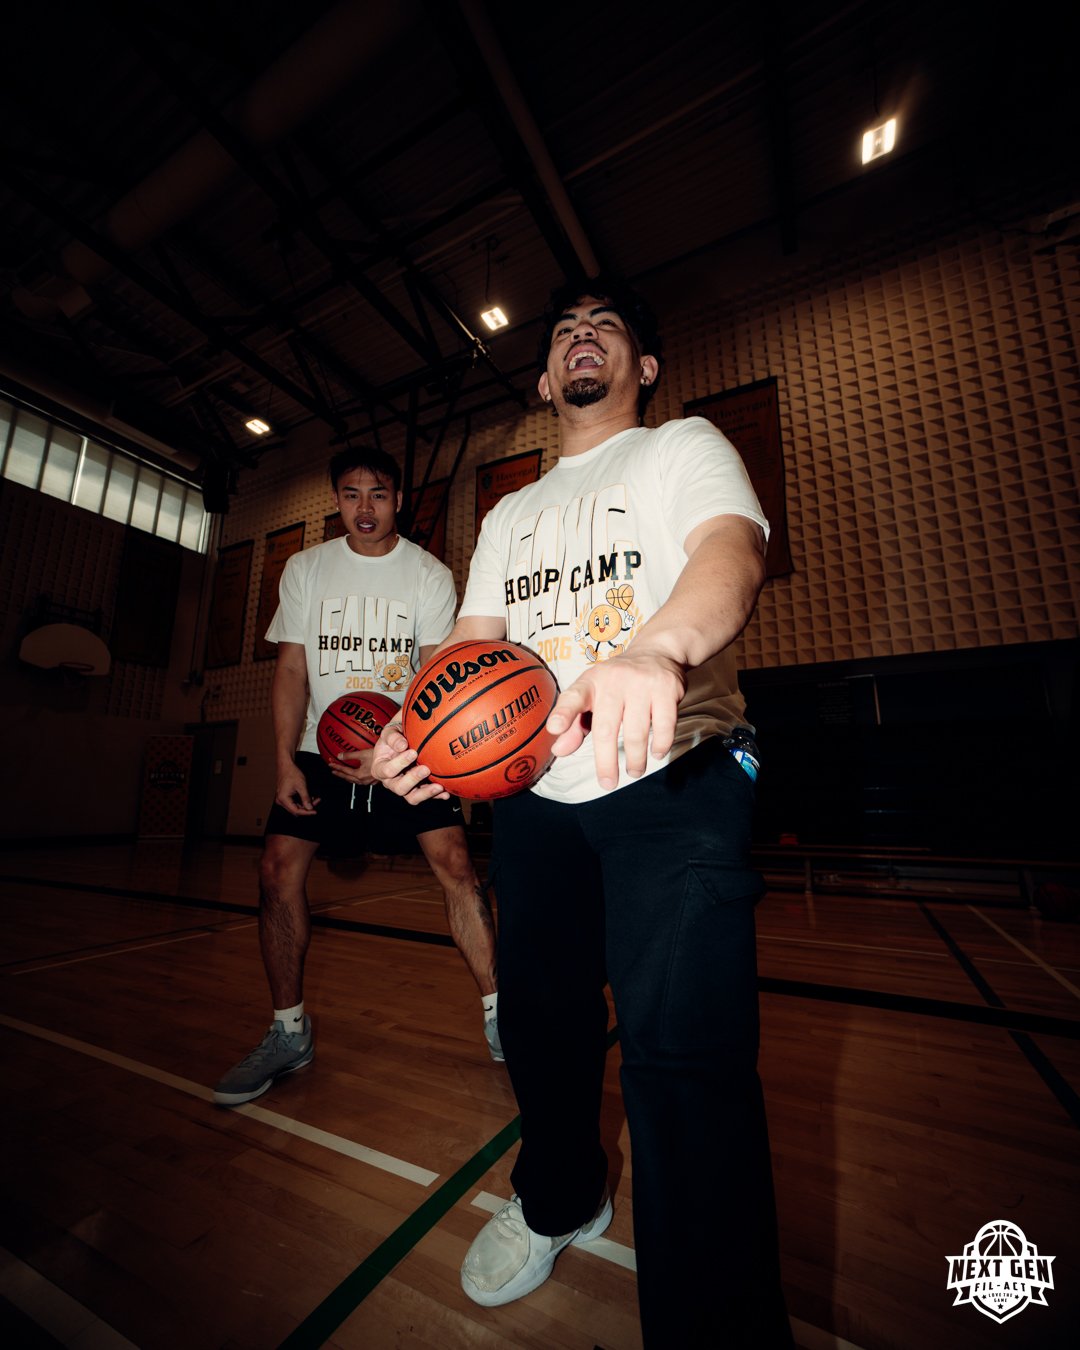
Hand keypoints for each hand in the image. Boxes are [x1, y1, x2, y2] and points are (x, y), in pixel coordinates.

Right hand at [275, 761, 319, 815]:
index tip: (315, 811)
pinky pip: (294, 802)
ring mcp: (282, 799)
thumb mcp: (301, 786)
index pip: (296, 811)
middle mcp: (281, 800)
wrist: (286, 765)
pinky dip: (302, 800)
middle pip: (296, 809)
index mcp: (283, 799)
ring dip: (306, 803)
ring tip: (315, 798)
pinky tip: (310, 797)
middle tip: (317, 801)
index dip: (307, 812)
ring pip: (296, 806)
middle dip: (307, 807)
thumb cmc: (291, 773)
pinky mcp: (285, 796)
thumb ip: (306, 798)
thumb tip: (310, 808)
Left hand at [328, 746, 375, 785]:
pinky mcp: (373, 781)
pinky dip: (355, 777)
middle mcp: (363, 780)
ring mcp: (369, 782)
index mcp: (359, 775)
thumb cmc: (379, 757)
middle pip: (348, 778)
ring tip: (342, 774)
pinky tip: (356, 775)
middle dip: (339, 774)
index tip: (330, 764)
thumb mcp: (363, 754)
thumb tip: (339, 756)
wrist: (393, 762)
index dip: (336, 767)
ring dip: (347, 777)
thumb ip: (350, 755)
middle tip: (333, 771)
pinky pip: (360, 780)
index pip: (344, 772)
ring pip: (354, 781)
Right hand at [370, 721, 449, 802]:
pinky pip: (427, 797)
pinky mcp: (418, 790)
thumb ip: (392, 737)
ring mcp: (405, 788)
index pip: (387, 770)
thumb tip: (402, 745)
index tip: (413, 752)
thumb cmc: (394, 737)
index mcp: (380, 768)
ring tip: (439, 786)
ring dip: (426, 793)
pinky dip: (437, 796)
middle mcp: (391, 781)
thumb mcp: (389, 732)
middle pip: (399, 788)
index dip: (400, 763)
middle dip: (413, 779)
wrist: (400, 743)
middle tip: (426, 769)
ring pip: (413, 798)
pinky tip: (446, 793)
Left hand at [546, 646, 685, 789]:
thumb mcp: (592, 695)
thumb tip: (559, 750)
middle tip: (607, 783)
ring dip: (636, 759)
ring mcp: (642, 683)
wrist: (657, 652)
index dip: (563, 713)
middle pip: (606, 728)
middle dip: (606, 762)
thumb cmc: (617, 682)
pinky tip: (655, 753)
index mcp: (591, 682)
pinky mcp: (666, 689)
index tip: (554, 728)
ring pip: (636, 732)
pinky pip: (664, 725)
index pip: (573, 697)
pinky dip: (660, 745)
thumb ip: (574, 723)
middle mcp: (614, 680)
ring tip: (634, 771)